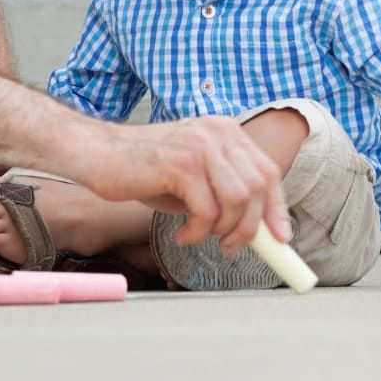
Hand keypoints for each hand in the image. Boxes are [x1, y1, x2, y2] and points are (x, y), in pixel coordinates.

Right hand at [79, 116, 289, 253]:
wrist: (98, 155)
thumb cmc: (145, 170)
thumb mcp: (194, 178)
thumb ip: (224, 193)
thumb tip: (258, 230)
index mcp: (226, 132)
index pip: (267, 172)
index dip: (277, 208)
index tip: (282, 239)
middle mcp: (218, 133)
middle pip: (257, 188)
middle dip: (251, 228)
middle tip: (230, 248)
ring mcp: (200, 146)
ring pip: (237, 201)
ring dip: (222, 231)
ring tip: (199, 237)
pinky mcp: (180, 164)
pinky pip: (207, 210)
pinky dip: (198, 232)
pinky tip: (181, 235)